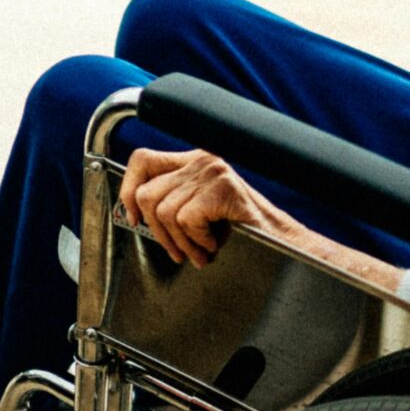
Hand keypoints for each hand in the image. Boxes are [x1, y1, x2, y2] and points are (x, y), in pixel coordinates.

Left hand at [118, 148, 288, 265]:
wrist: (281, 242)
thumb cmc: (243, 231)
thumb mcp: (200, 210)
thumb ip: (173, 202)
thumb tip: (135, 212)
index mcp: (193, 162)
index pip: (142, 160)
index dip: (128, 189)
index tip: (134, 216)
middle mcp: (201, 160)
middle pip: (147, 193)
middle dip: (157, 231)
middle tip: (178, 250)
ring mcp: (212, 172)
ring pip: (165, 212)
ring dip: (181, 241)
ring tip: (201, 250)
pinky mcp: (223, 187)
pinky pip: (186, 220)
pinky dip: (198, 240)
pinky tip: (214, 242)